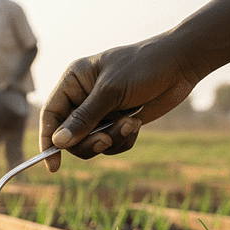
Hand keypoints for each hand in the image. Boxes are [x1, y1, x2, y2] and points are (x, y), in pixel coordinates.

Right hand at [38, 34, 202, 171]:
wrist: (181, 64)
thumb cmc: (143, 67)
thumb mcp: (111, 92)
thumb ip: (84, 119)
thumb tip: (58, 143)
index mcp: (74, 81)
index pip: (51, 115)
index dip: (49, 140)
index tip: (53, 165)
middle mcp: (83, 97)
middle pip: (70, 136)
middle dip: (89, 141)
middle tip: (107, 140)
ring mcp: (101, 111)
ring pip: (92, 143)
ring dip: (112, 139)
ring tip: (131, 123)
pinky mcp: (118, 122)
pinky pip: (111, 144)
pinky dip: (123, 140)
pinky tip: (136, 123)